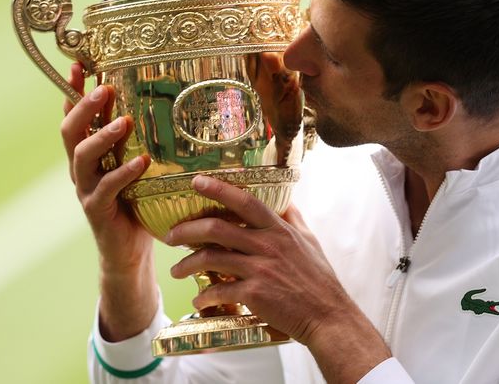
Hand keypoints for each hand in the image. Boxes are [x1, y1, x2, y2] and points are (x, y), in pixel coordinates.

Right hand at [60, 63, 156, 340]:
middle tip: (104, 88)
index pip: (74, 115)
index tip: (79, 63)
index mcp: (88, 154)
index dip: (73, 89)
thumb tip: (170, 105)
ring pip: (82, 156)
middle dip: (84, 106)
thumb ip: (142, 140)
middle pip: (70, 130)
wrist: (129, 253)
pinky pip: (105, 189)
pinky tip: (140, 162)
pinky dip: (122, 174)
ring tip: (123, 121)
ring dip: (102, 136)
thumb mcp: (139, 166)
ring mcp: (85, 190)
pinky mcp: (97, 211)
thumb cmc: (138, 203)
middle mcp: (80, 169)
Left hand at [167, 176, 390, 381]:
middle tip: (171, 235)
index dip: (219, 189)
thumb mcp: (310, 241)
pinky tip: (199, 300)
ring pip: (212, 258)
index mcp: (279, 230)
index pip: (245, 201)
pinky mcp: (255, 294)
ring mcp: (260, 269)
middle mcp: (268, 245)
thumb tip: (286, 201)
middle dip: (187, 229)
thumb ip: (294, 220)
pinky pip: (220, 290)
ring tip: (176, 270)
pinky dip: (204, 296)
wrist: (328, 316)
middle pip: (217, 228)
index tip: (196, 182)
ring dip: (187, 264)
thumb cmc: (319, 280)